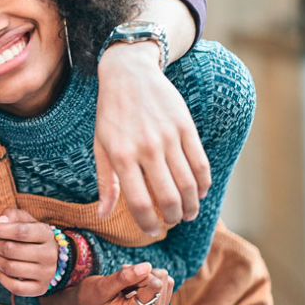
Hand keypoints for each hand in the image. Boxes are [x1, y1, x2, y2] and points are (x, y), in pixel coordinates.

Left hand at [0, 207, 56, 296]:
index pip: (19, 231)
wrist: (49, 256)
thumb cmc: (30, 235)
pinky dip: (1, 277)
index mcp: (46, 234)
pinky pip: (14, 287)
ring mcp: (46, 273)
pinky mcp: (40, 288)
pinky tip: (0, 269)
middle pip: (11, 250)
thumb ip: (11, 215)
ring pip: (10, 268)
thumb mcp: (24, 220)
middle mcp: (49, 254)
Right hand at [40, 262, 174, 304]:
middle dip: (142, 276)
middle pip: (162, 281)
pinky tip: (135, 286)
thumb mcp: (103, 286)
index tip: (123, 277)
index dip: (139, 274)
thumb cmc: (90, 297)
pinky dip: (149, 279)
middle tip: (124, 282)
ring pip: (166, 280)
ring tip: (128, 285)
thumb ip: (125, 277)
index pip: (155, 284)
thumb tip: (147, 266)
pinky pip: (166, 284)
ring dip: (145, 277)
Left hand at [94, 42, 210, 234]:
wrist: (128, 73)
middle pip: (169, 197)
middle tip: (172, 222)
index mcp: (121, 156)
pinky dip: (203, 183)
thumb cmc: (111, 114)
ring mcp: (168, 137)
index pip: (140, 203)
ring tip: (188, 213)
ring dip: (191, 205)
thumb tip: (103, 215)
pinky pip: (200, 163)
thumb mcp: (100, 145)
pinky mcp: (185, 126)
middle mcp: (146, 148)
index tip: (151, 231)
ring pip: (189, 183)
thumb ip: (106, 182)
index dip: (148, 224)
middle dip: (173, 217)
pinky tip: (199, 192)